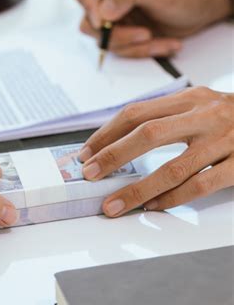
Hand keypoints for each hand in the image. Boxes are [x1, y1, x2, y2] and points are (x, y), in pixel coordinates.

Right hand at [61, 0, 232, 56]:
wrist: (199, 10)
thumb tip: (103, 11)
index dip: (81, 1)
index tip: (102, 20)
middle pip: (88, 21)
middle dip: (116, 34)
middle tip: (144, 34)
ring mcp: (113, 16)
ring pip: (104, 40)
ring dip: (133, 45)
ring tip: (158, 37)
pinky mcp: (122, 34)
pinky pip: (121, 50)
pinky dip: (143, 51)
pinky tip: (164, 43)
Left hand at [77, 87, 233, 214]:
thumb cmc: (233, 116)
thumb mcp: (200, 104)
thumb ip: (167, 116)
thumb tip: (118, 139)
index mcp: (189, 98)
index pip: (136, 112)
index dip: (107, 133)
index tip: (85, 153)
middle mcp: (204, 115)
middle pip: (148, 133)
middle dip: (113, 156)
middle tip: (89, 175)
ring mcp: (224, 140)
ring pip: (173, 167)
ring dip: (138, 188)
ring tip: (115, 204)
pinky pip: (202, 184)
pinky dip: (174, 198)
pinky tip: (155, 207)